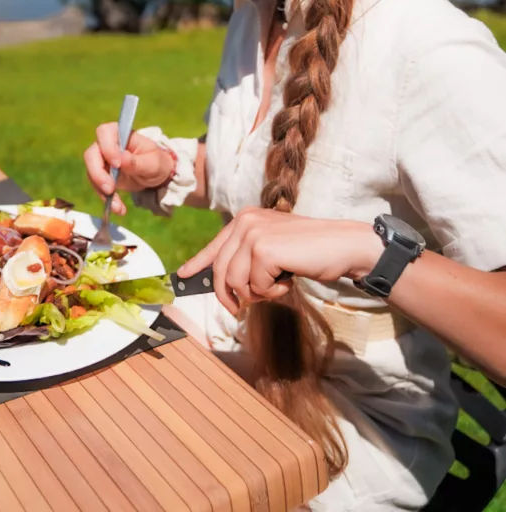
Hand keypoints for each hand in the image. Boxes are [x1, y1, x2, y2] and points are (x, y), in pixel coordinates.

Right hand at [84, 123, 175, 214]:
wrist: (157, 176)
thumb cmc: (156, 162)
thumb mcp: (152, 162)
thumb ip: (137, 161)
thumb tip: (122, 158)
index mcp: (120, 134)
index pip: (105, 132)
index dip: (107, 147)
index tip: (117, 164)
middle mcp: (107, 145)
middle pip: (91, 154)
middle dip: (98, 173)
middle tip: (110, 189)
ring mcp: (103, 161)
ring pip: (91, 173)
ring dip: (101, 190)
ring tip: (117, 206)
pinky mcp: (103, 176)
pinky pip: (97, 187)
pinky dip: (106, 199)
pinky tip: (118, 208)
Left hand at [178, 207, 382, 315]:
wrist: (342, 245)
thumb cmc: (310, 250)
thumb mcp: (273, 248)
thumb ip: (248, 258)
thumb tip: (223, 284)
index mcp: (245, 218)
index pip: (214, 246)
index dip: (197, 264)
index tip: (182, 276)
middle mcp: (245, 221)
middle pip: (221, 270)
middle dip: (229, 294)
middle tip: (239, 307)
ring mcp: (253, 234)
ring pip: (236, 282)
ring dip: (257, 293)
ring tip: (278, 282)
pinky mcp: (264, 250)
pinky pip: (255, 287)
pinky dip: (272, 292)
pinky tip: (288, 279)